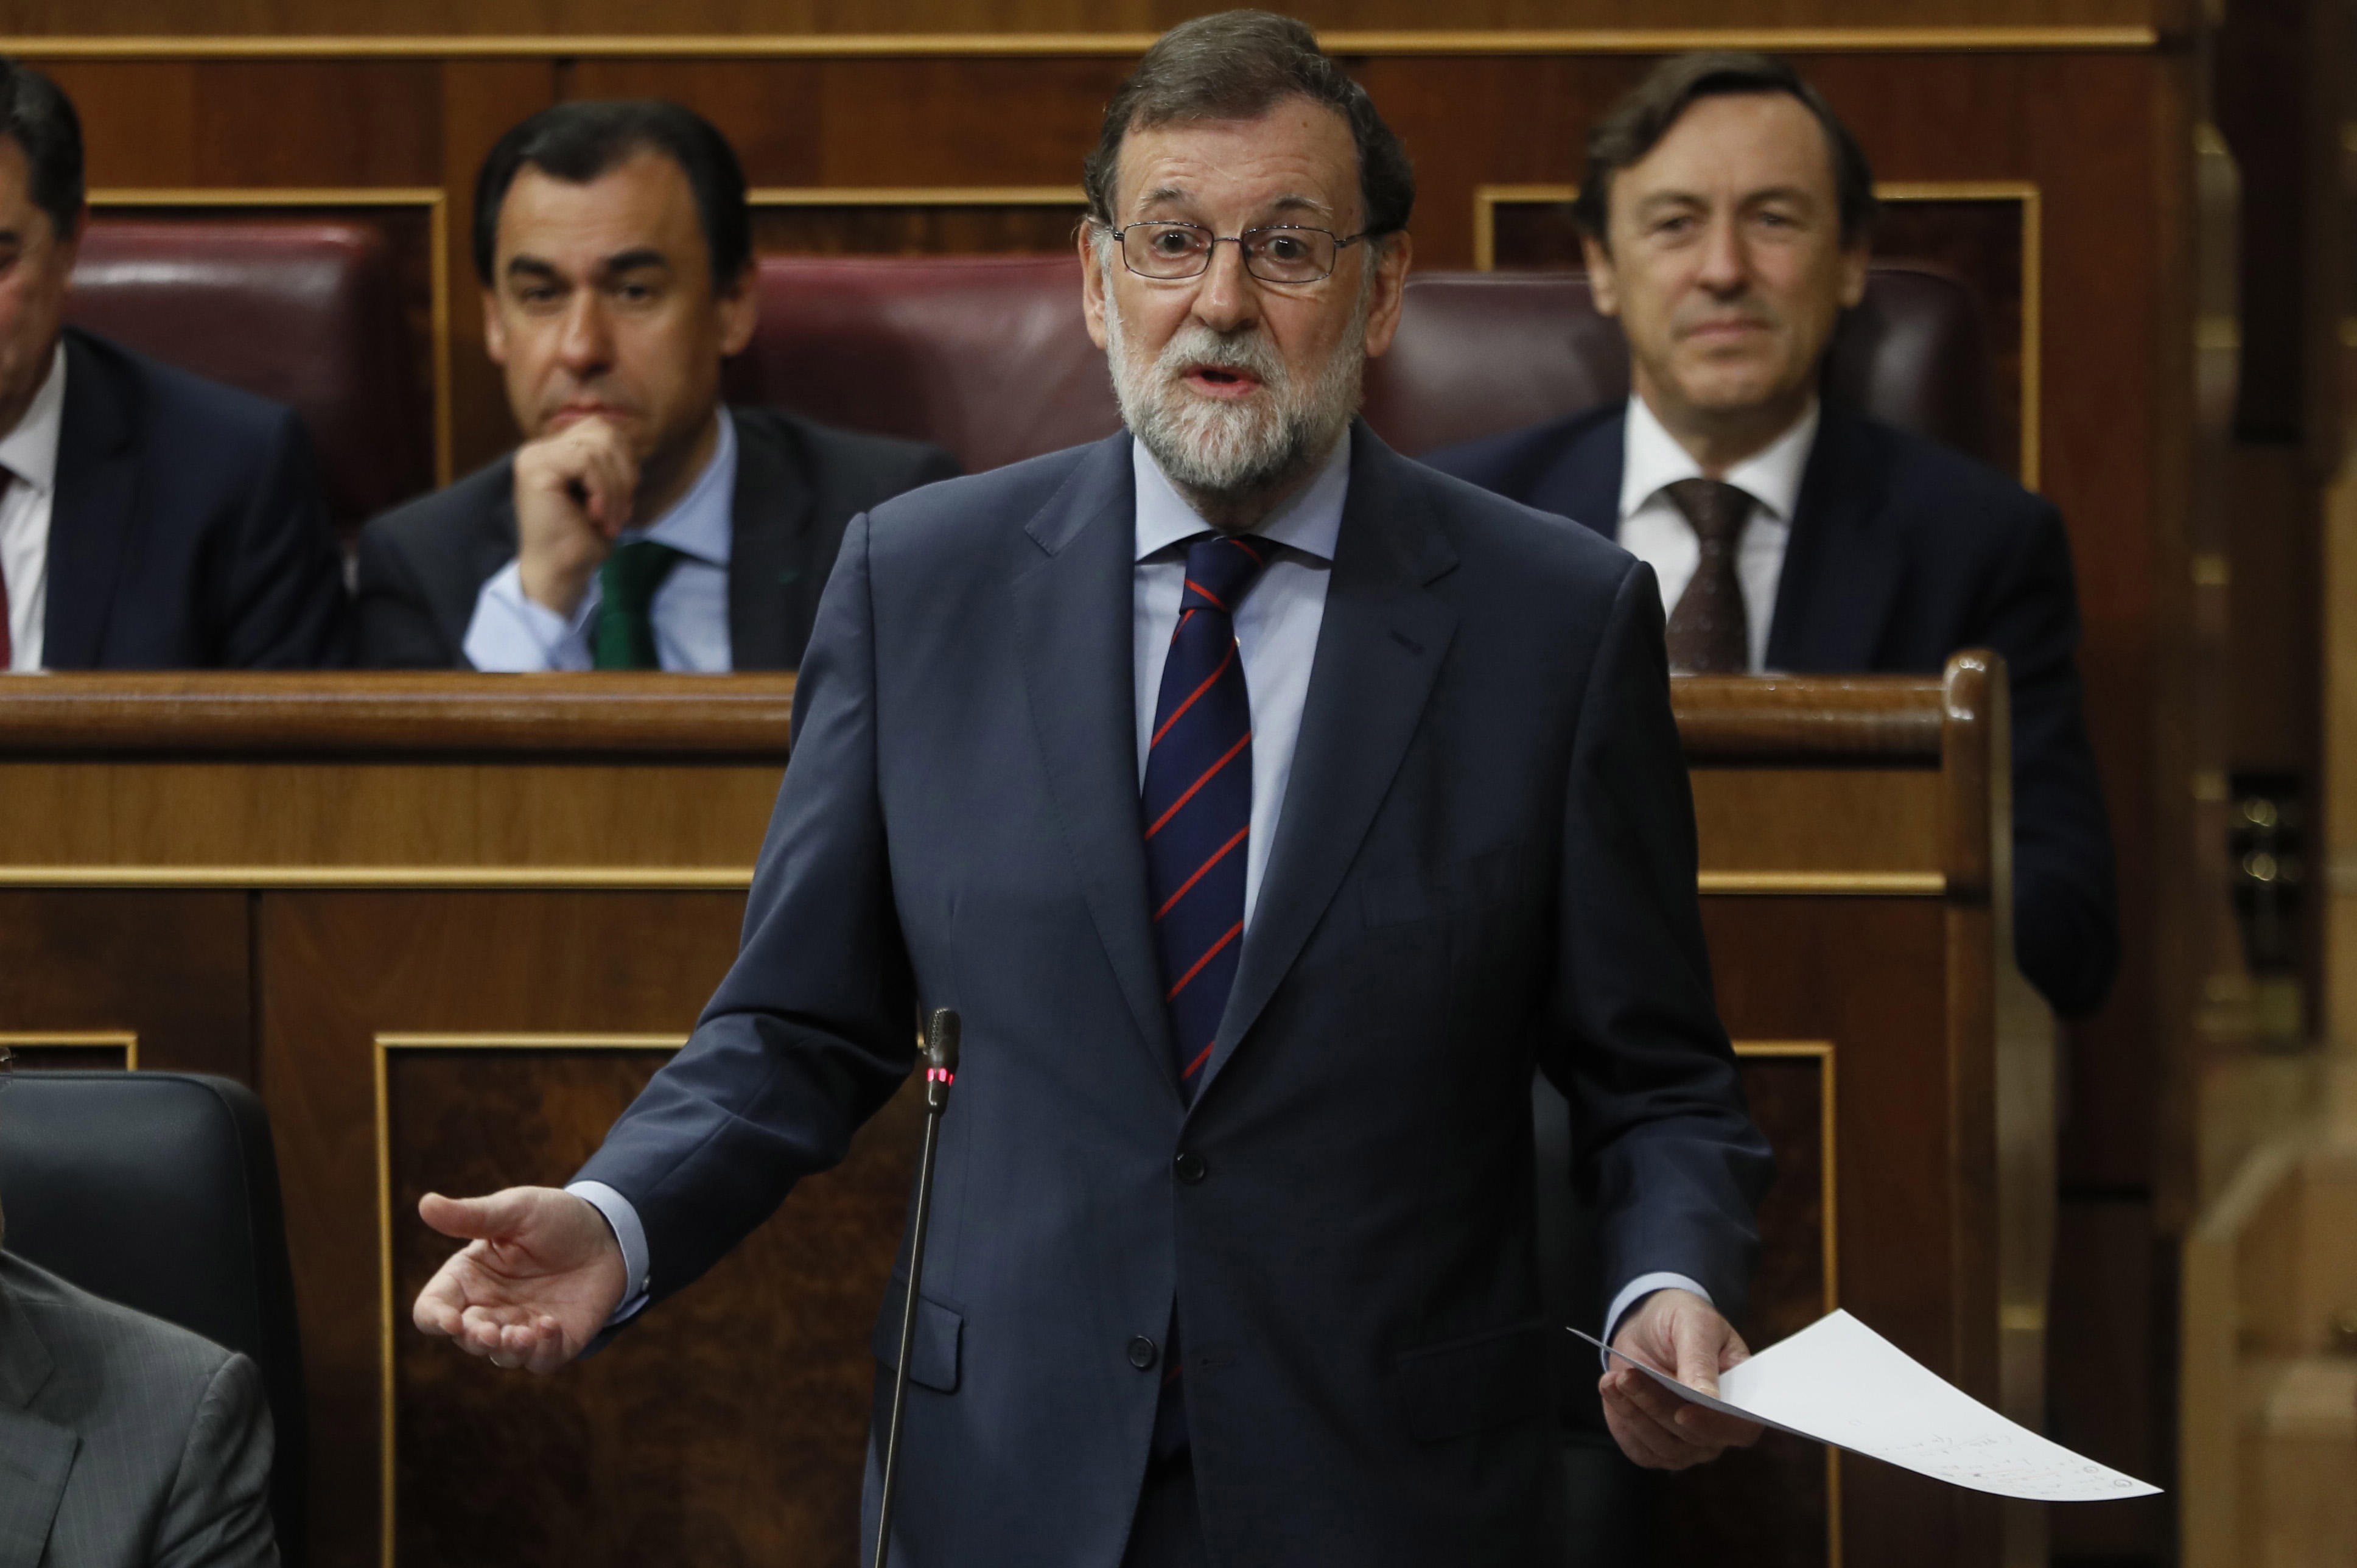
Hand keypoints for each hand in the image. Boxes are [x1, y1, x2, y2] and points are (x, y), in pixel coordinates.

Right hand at [411, 1186, 627, 1374]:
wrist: (609, 1232)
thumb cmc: (554, 1218)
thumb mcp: (514, 1210)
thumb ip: (471, 1215)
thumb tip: (425, 1203)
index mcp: (468, 1279)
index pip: (432, 1308)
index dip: (434, 1319)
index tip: (450, 1320)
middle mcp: (488, 1309)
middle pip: (465, 1338)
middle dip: (474, 1339)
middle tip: (490, 1332)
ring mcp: (520, 1328)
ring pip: (500, 1355)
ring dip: (507, 1350)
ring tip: (523, 1333)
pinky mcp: (555, 1342)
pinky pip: (541, 1360)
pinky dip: (543, 1350)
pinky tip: (550, 1326)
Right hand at [512, 416, 638, 616]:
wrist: (559, 574)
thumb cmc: (582, 540)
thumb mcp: (606, 493)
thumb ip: (611, 462)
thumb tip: (630, 436)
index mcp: (554, 451)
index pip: (604, 430)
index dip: (626, 462)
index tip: (624, 501)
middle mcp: (539, 449)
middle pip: (604, 431)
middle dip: (625, 473)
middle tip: (620, 512)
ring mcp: (534, 456)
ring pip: (598, 448)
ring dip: (616, 489)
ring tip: (608, 520)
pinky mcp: (535, 468)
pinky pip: (586, 461)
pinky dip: (603, 491)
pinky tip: (596, 516)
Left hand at [1599, 1287, 1763, 1469]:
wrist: (1649, 1326)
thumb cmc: (1683, 1320)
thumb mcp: (1695, 1325)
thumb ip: (1701, 1362)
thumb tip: (1706, 1399)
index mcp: (1742, 1397)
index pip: (1741, 1428)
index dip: (1715, 1426)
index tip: (1682, 1412)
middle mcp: (1719, 1429)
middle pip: (1694, 1438)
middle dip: (1657, 1406)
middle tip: (1628, 1376)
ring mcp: (1688, 1443)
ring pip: (1664, 1446)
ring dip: (1635, 1412)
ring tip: (1616, 1378)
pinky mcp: (1654, 1445)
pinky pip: (1639, 1448)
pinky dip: (1621, 1419)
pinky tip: (1609, 1387)